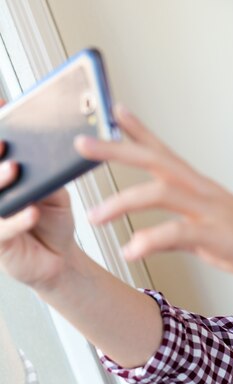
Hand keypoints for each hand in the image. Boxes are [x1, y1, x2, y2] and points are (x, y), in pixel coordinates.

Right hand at [0, 100, 77, 289]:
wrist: (59, 256)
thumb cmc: (51, 219)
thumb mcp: (54, 191)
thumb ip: (47, 174)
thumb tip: (48, 150)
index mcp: (1, 178)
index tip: (2, 110)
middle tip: (3, 143)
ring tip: (14, 169)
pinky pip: (2, 230)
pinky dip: (16, 220)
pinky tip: (31, 211)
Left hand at [75, 106, 232, 295]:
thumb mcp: (213, 237)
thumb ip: (183, 231)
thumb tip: (156, 236)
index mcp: (204, 190)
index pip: (165, 153)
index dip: (138, 131)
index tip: (113, 112)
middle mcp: (207, 193)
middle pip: (156, 161)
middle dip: (117, 149)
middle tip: (82, 142)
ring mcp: (215, 212)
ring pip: (161, 193)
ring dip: (122, 202)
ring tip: (94, 217)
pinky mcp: (221, 237)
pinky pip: (178, 233)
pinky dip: (150, 240)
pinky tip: (130, 251)